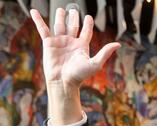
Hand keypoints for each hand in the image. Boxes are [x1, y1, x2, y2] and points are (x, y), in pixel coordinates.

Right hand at [30, 9, 119, 125]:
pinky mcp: (48, 43)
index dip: (88, 24)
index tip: (89, 17)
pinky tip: (34, 11)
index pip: (86, 32)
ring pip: (60, 25)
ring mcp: (59, 42)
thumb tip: (118, 44)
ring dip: (60, 17)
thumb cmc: (79, 75)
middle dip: (73, 18)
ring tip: (61, 9)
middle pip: (73, 26)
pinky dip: (38, 20)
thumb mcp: (95, 63)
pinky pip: (43, 29)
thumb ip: (105, 52)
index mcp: (82, 46)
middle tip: (74, 10)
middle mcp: (71, 43)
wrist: (63, 81)